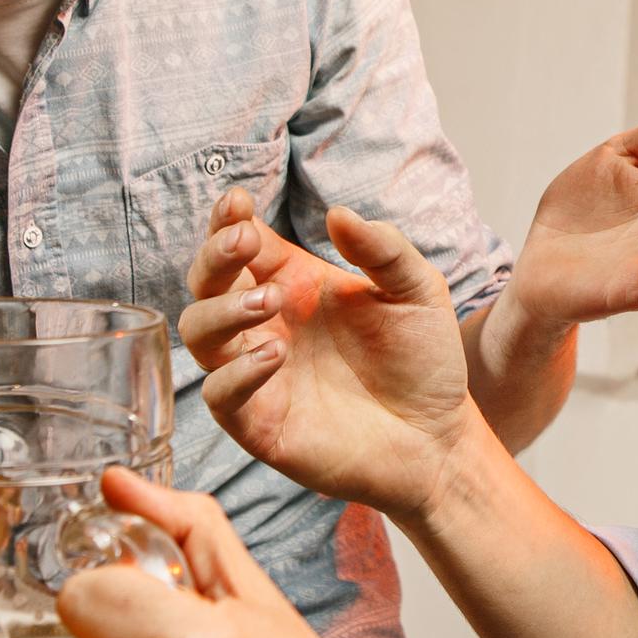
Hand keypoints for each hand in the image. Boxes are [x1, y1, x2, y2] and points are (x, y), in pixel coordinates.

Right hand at [181, 192, 479, 519]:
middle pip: (206, 282)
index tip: (238, 201)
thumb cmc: (423, 359)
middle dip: (214, 256)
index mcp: (294, 283)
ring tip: (269, 301)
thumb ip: (383, 250)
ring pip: (200, 333)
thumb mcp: (417, 291)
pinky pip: (221, 396)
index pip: (241, 243)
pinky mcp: (260, 423)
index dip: (228, 220)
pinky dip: (236, 374)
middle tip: (243, 243)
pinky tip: (273, 356)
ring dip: (223, 310)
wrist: (438, 436)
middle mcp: (266, 324)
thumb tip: (338, 213)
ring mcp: (257, 374)